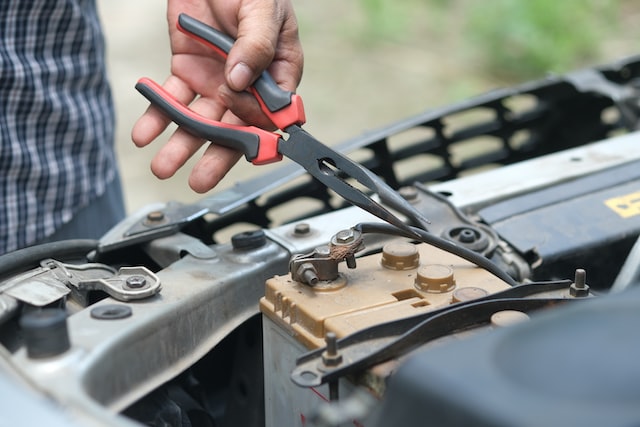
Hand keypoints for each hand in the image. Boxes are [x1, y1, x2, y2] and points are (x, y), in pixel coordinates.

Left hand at [131, 0, 302, 192]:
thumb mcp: (262, 9)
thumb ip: (256, 44)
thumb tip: (241, 81)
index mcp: (277, 72)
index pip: (273, 114)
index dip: (261, 135)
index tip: (248, 152)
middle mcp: (246, 85)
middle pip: (234, 127)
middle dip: (215, 155)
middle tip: (199, 180)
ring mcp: (216, 80)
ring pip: (200, 119)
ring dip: (181, 143)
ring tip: (162, 165)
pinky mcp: (187, 70)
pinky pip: (172, 98)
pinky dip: (156, 115)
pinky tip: (144, 133)